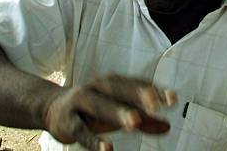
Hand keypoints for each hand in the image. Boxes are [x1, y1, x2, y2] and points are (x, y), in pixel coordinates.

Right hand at [43, 74, 176, 150]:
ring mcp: (81, 102)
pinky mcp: (68, 122)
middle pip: (118, 90)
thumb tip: (167, 126)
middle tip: (156, 104)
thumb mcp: (119, 111)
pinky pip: (82, 131)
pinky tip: (108, 149)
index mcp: (112, 82)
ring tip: (135, 122)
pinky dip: (94, 140)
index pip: (136, 84)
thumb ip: (144, 119)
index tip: (173, 98)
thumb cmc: (94, 109)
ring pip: (100, 106)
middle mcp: (96, 87)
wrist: (53, 109)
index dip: (154, 90)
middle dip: (137, 96)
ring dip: (117, 113)